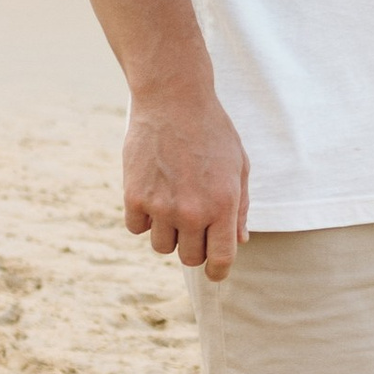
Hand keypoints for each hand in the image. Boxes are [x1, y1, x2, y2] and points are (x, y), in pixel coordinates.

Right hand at [123, 81, 249, 278]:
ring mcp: (161, 206)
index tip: (215, 273)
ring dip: (168, 233)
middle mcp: (192, 211)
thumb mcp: (239, 166)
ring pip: (162, 247)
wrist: (173, 100)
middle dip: (194, 247)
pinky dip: (144, 218)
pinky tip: (153, 193)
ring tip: (173, 204)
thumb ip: (240, 208)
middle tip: (194, 223)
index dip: (218, 272)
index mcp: (223, 205)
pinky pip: (138, 228)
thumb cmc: (212, 132)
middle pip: (190, 258)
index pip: (220, 259)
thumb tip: (239, 241)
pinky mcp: (134, 196)